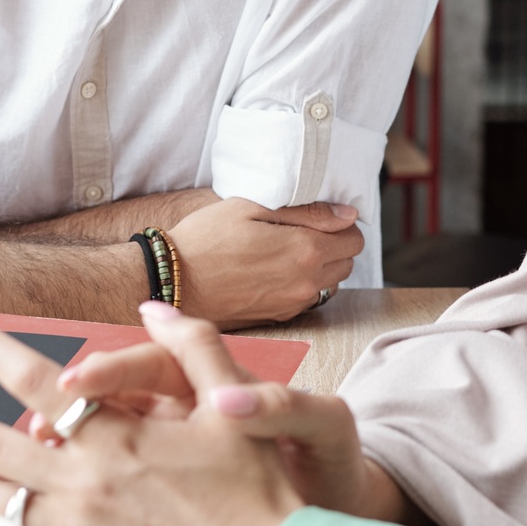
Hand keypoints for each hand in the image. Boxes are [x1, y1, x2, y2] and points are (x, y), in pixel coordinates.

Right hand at [38, 302, 420, 523]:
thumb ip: (281, 405)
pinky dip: (87, 486)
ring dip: (69, 442)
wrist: (343, 509)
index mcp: (220, 386)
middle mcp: (191, 413)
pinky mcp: (169, 494)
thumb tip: (230, 401)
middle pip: (117, 395)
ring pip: (107, 437)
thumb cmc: (331, 463)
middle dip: (73, 404)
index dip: (116, 368)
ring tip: (36, 455)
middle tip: (41, 425)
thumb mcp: (321, 425)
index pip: (156, 363)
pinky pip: (119, 481)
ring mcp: (175, 453)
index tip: (79, 384)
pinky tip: (57, 502)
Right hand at [165, 198, 361, 327]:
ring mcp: (293, 303)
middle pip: (347, 262)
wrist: (171, 282)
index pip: (355, 238)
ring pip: (331, 283)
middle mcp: (305, 281)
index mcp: (305, 249)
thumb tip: (348, 214)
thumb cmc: (204, 239)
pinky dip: (303, 284)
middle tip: (303, 231)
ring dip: (321, 267)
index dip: (341, 224)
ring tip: (288, 250)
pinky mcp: (278, 318)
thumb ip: (306, 210)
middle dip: (335, 245)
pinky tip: (275, 271)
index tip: (319, 217)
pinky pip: (308, 299)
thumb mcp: (251, 207)